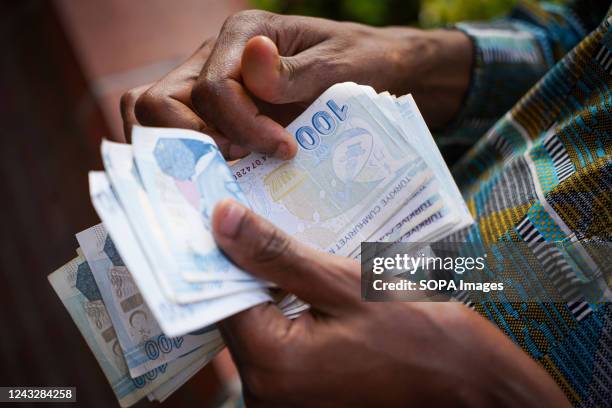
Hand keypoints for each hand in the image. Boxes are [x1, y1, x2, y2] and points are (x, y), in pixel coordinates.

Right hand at [119, 10, 472, 158]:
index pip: (210, 89)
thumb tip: (252, 59)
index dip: (240, 127)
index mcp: (241, 36)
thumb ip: (295, 70)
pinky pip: (176, 140)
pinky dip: (183, 164)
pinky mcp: (215, 120)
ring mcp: (208, 91)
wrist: (378, 76)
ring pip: (152, 121)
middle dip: (188, 145)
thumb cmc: (364, 63)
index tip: (284, 149)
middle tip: (236, 166)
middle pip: (156, 104)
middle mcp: (212, 60)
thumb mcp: (341, 63)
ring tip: (222, 178)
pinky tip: (217, 184)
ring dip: (177, 156)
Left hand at [211, 199, 569, 406]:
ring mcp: (284, 404)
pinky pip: (280, 349)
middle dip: (248, 269)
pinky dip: (286, 315)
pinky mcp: (303, 402)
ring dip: (268, 290)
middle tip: (260, 222)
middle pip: (237, 316)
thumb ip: (277, 256)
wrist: (473, 389)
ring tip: (285, 246)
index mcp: (271, 368)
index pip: (219, 298)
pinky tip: (302, 282)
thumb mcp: (346, 284)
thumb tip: (221, 219)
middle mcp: (267, 397)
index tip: (223, 215)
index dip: (221, 253)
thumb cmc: (421, 336)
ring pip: (259, 330)